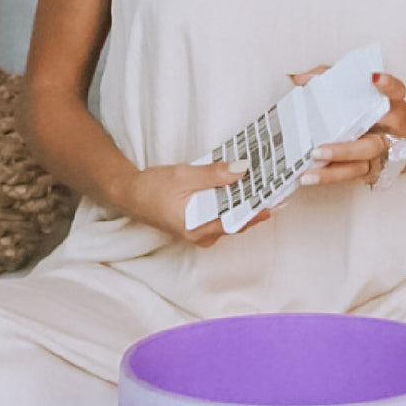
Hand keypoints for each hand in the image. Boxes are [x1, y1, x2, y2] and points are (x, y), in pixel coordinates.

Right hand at [116, 160, 270, 247]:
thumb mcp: (183, 176)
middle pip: (238, 221)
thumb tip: (241, 170)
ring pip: (231, 218)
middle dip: (255, 203)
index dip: (258, 209)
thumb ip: (213, 174)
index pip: (237, 222)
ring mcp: (202, 231)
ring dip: (245, 202)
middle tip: (274, 186)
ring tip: (263, 183)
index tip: (275, 197)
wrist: (129, 194)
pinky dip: (233, 201)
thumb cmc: (151, 189)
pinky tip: (241, 187)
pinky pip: (223, 214)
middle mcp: (203, 235)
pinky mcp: (200, 223)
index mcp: (199, 229)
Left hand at [288, 67, 405, 186]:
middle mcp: (393, 131)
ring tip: (308, 172)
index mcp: (394, 105)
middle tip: (317, 150)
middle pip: (371, 143)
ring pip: (360, 166)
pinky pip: (353, 175)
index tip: (373, 78)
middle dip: (344, 149)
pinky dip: (331, 176)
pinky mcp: (377, 170)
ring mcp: (386, 154)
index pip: (395, 91)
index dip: (386, 85)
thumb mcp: (369, 92)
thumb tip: (300, 78)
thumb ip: (334, 78)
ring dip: (333, 171)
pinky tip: (310, 177)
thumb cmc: (386, 110)